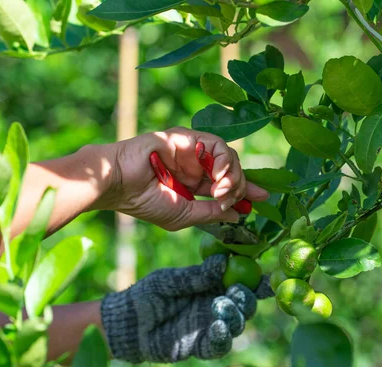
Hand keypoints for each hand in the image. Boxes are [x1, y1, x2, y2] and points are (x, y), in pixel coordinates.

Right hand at [92, 127, 268, 230]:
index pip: (225, 185)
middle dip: (241, 186)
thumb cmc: (145, 202)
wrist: (119, 184)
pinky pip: (218, 145)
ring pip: (229, 156)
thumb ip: (211, 213)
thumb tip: (238, 214)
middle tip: (235, 201)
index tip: (262, 200)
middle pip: (232, 170)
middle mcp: (195, 166)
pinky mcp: (188, 137)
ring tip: (223, 193)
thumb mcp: (184, 215)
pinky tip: (220, 178)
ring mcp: (192, 150)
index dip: (245, 191)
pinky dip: (225, 162)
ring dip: (233, 177)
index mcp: (192, 184)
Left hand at [100, 254, 273, 362]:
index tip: (267, 276)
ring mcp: (211, 326)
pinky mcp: (202, 346)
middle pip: (246, 304)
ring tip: (220, 306)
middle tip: (236, 290)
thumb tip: (223, 262)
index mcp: (214, 285)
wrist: (130, 323)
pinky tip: (219, 327)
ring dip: (235, 315)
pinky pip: (220, 345)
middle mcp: (218, 305)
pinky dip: (223, 337)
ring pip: (237, 324)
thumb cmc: (149, 295)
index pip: (243, 281)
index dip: (258, 280)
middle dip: (247, 297)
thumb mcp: (169, 280)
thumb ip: (195, 276)